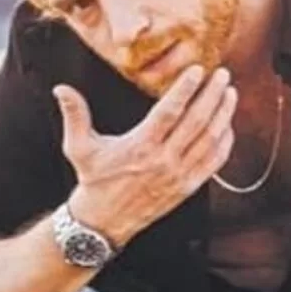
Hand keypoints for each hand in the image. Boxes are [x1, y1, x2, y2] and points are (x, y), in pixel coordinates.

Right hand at [52, 65, 236, 243]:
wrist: (103, 221)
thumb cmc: (93, 180)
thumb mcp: (78, 147)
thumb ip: (74, 114)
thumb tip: (60, 88)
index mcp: (140, 146)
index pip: (169, 112)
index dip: (185, 90)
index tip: (198, 70)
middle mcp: (163, 160)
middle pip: (196, 122)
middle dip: (212, 96)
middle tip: (223, 74)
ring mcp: (179, 176)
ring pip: (209, 141)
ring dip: (223, 115)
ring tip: (230, 93)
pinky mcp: (187, 188)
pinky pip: (213, 164)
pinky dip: (224, 144)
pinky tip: (228, 126)